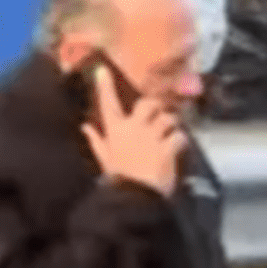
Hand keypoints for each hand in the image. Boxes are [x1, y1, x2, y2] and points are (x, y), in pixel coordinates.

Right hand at [81, 65, 184, 195]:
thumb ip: (96, 140)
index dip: (105, 86)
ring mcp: (151, 137)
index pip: (108, 103)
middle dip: (156, 107)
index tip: (102, 70)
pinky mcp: (167, 148)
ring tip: (170, 134)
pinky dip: (181, 140)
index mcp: (115, 131)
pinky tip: (178, 147)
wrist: (133, 197)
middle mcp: (133, 128)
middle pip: (147, 104)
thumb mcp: (103, 159)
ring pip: (167, 118)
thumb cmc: (118, 178)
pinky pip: (179, 136)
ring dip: (171, 125)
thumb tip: (85, 126)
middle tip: (159, 116)